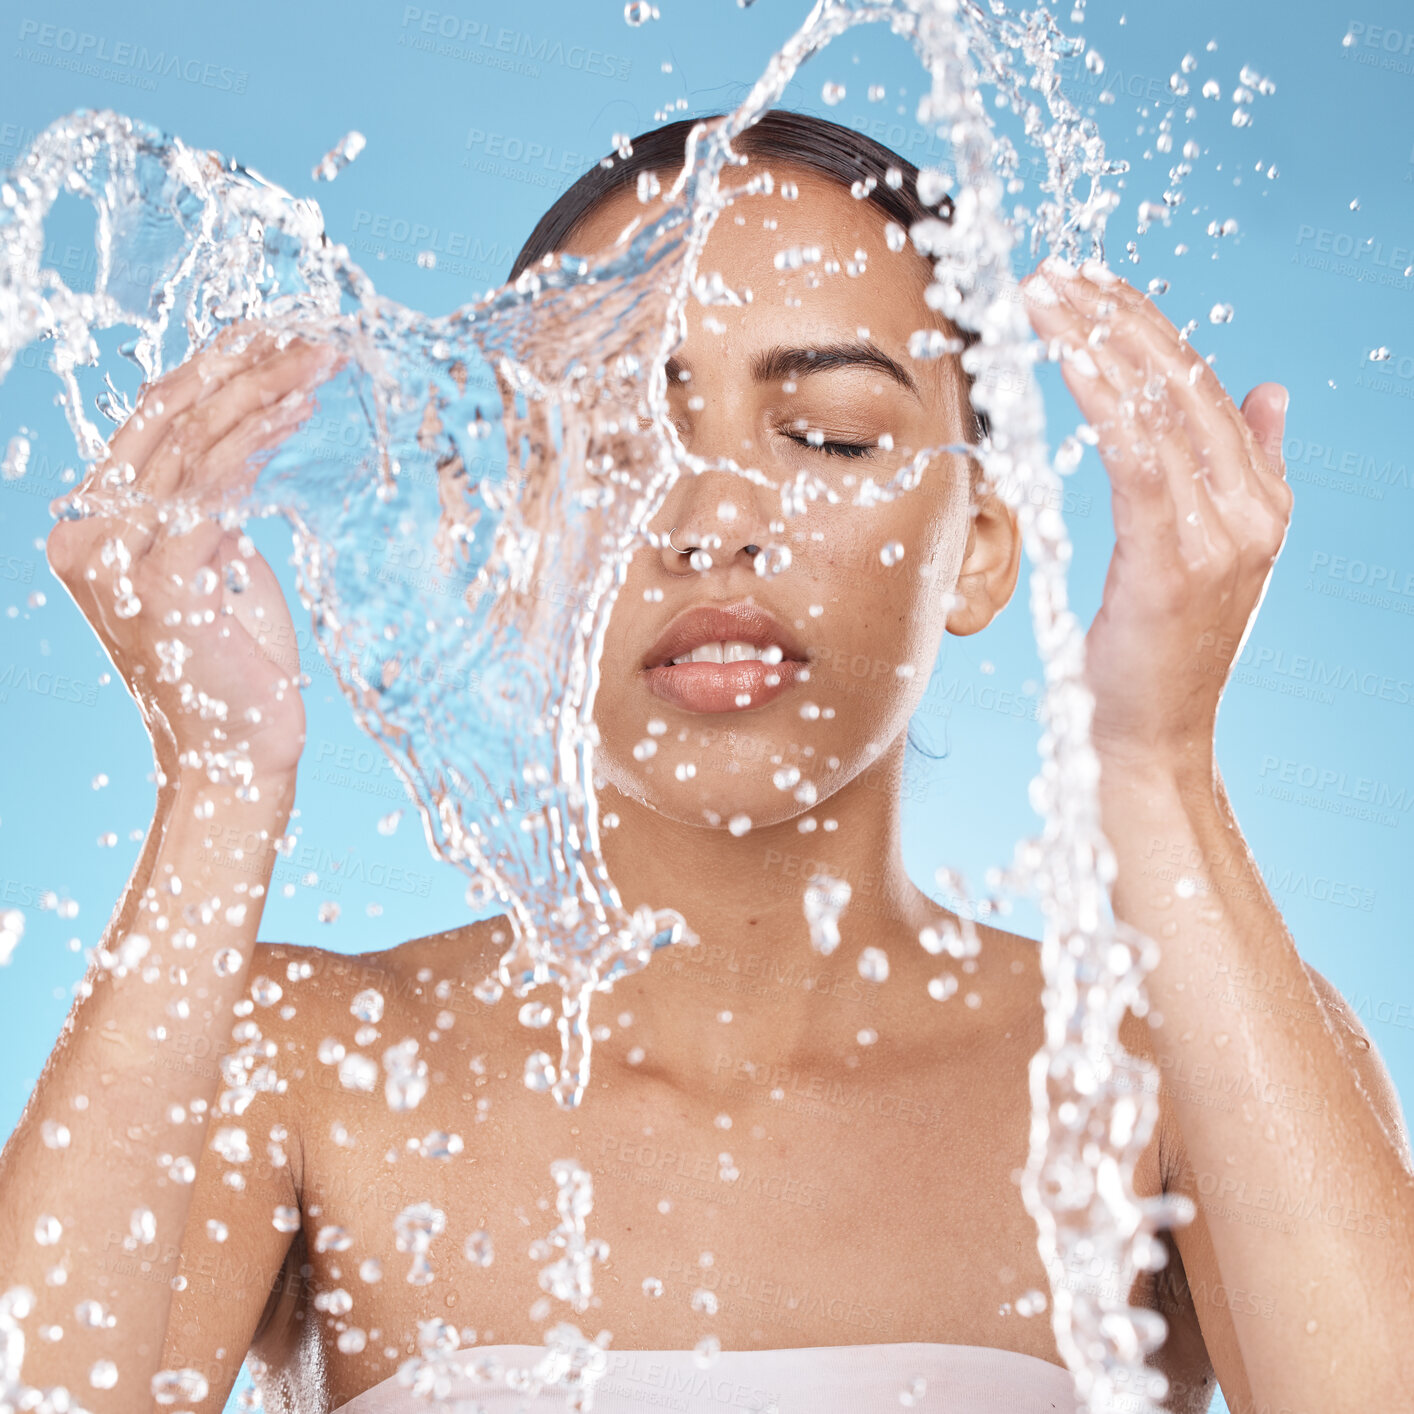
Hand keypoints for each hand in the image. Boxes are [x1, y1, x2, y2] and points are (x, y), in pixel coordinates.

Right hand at [47, 325, 342, 785]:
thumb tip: (240, 452)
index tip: (270, 338)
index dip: (210, 375)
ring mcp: (114, 561)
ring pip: (189, 449)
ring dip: (259, 398)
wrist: (237, 755)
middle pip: (165, 424)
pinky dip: (254, 448)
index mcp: (91, 529)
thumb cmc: (237, 666)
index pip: (150, 428)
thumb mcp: (217, 569)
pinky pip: (209, 493)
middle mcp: (86, 539)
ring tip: (315, 366)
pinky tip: (293, 416)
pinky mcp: (159, 585)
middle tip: (305, 336)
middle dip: (240, 370)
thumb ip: (210, 511)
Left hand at [1021, 257, 1291, 775]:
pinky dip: (1101, 396)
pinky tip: (1063, 354)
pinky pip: (1137, 457)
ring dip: (1099, 340)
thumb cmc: (1160, 654)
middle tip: (1057, 271)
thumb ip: (1247, 470)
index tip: (1092, 284)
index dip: (1147, 328)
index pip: (1202, 388)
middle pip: (1184, 383)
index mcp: (1262, 500)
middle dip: (1117, 317)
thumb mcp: (1212, 557)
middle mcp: (1253, 508)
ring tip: (1047, 294)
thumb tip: (1267, 392)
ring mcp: (1222, 534)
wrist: (1154, 742)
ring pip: (1161, 408)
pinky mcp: (1175, 561)